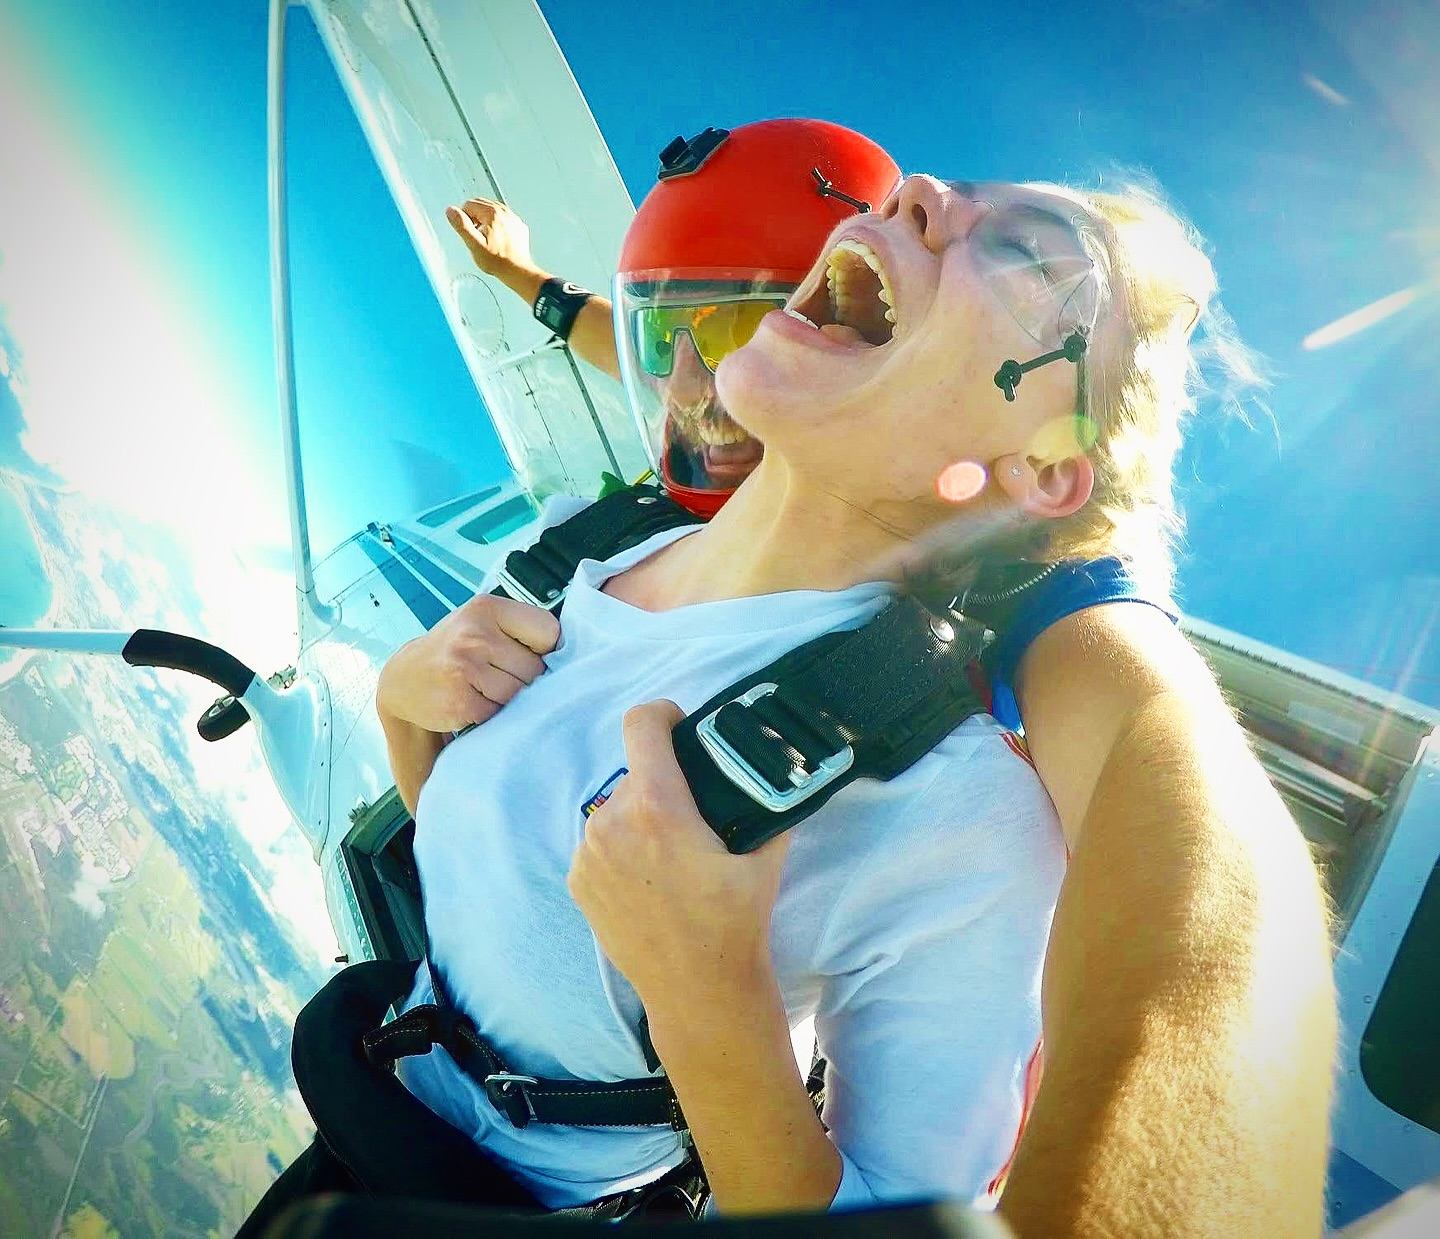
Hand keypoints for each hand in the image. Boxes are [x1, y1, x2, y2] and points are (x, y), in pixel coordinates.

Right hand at [376, 593, 558, 733]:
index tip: (529, 654)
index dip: (547, 649)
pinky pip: (499, 713)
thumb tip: (569, 656)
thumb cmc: (456, 651)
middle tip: (499, 675)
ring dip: (510, 699)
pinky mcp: (460, 701)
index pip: (549, 631)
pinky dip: (493, 714)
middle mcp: (474, 634)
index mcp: (487, 608)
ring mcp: (465, 668)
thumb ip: (519, 631)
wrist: (403, 681)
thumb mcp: (481, 623)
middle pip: (536, 668)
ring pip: (520, 693)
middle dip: (526, 678)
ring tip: (486, 689)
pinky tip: (474, 702)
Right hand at [446, 197, 537, 281]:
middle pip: (481, 204)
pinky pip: (504, 218)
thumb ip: (462, 225)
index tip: (470, 232)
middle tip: (477, 236)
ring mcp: (513, 218)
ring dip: (486, 221)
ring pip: (492, 210)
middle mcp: (504, 211)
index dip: (464, 219)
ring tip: (487, 239)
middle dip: (475, 218)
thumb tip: (451, 211)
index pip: (469, 204)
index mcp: (492, 213)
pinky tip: (498, 240)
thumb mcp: (474, 244)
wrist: (517, 270)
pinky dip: (498, 225)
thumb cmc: (497, 261)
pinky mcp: (518, 226)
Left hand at [567, 701, 789, 1015]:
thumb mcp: (762, 858)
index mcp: (657, 807)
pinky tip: (649, 879)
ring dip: (641, 817)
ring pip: (616, 807)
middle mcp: (611, 823)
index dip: (663, 715)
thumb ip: (765, 805)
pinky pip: (600, 841)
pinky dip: (622, 848)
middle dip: (663, 782)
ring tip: (671, 855)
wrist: (696, 990)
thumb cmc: (733, 923)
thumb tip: (780, 773)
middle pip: (635, 772)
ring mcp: (587, 854)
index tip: (680, 727)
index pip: (641, 724)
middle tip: (694, 816)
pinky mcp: (577, 880)